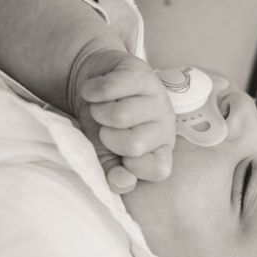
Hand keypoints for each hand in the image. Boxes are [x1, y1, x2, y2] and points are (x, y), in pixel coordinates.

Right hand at [70, 49, 175, 193]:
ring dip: (99, 112)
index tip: (119, 157)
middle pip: (134, 144)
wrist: (91, 84)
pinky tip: (96, 91)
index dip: (133, 168)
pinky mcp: (140, 72)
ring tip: (103, 107)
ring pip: (120, 115)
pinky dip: (92, 91)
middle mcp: (165, 123)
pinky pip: (109, 89)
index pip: (159, 169)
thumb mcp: (105, 153)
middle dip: (108, 136)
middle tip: (108, 126)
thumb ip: (113, 174)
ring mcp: (156, 96)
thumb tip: (123, 183)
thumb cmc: (103, 124)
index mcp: (161, 148)